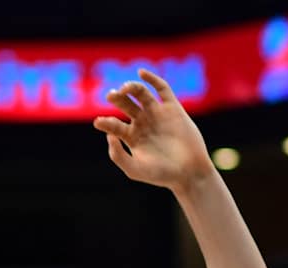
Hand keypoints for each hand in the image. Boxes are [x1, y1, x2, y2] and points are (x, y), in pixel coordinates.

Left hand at [91, 69, 212, 190]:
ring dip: (131, 87)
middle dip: (117, 98)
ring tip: (124, 88)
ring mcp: (157, 114)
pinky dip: (152, 79)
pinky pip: (162, 89)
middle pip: (126, 104)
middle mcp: (143, 123)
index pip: (114, 125)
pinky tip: (141, 73)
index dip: (105, 122)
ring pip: (141, 94)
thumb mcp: (134, 170)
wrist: (189, 172)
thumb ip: (118, 155)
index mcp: (132, 137)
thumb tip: (109, 135)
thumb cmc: (161, 175)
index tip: (99, 122)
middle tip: (110, 95)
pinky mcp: (173, 108)